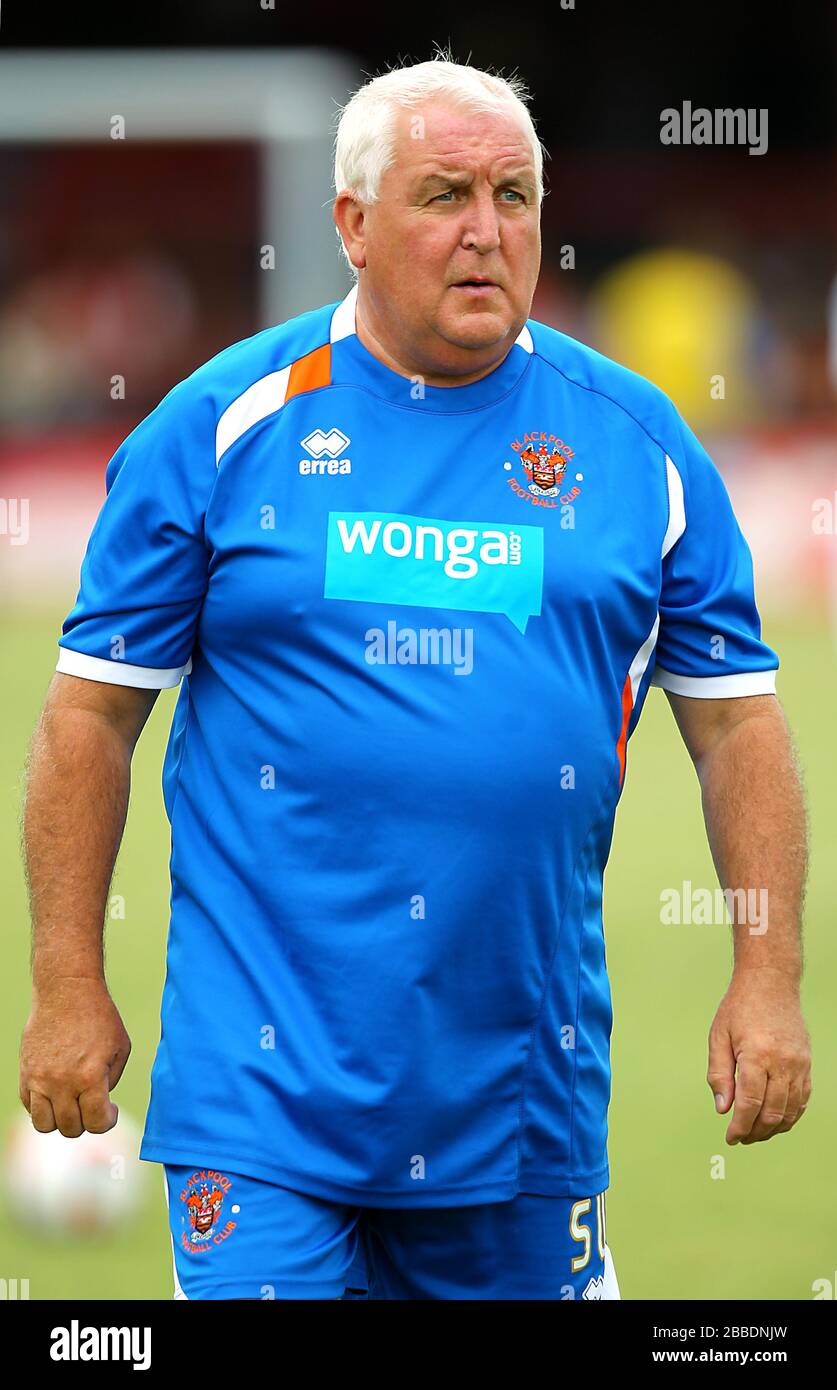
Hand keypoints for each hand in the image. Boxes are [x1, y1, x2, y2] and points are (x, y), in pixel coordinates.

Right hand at [19, 977, 131, 1136]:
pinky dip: (42, 1107)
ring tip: (72, 1104)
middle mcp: (62, 1082)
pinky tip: (56, 1092)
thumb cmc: (99, 1017)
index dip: (108, 1121)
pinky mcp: (25, 1072)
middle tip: (92, 1105)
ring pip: (44, 1125)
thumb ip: (111, 1081)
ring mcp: (39, 1079)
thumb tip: (98, 1104)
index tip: (111, 1110)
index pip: (96, 1123)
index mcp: (90, 1076)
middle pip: (71, 1128)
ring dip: (61, 1121)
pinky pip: (29, 1105)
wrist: (67, 990)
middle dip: (86, 1122)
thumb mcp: (120, 1048)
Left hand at [707, 967, 810, 1143]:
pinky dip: (789, 1115)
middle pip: (772, 1112)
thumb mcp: (718, 1036)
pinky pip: (802, 1099)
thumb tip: (723, 1109)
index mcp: (756, 1055)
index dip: (740, 1126)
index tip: (731, 1137)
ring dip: (773, 1128)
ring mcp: (798, 1064)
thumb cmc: (740, 1007)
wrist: (771, 982)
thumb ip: (719, 1074)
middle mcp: (782, 1062)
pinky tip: (775, 1120)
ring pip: (790, 1110)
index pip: (750, 1104)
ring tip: (755, 1132)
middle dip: (755, 1132)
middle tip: (741, 1138)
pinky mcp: (806, 1063)